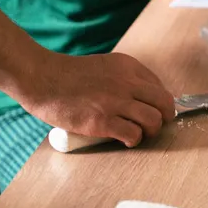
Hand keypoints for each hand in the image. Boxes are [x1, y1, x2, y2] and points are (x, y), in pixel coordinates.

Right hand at [12, 50, 175, 147]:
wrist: (41, 78)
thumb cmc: (67, 76)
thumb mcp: (104, 66)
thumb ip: (122, 78)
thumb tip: (139, 98)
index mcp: (128, 66)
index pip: (159, 86)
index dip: (158, 102)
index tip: (150, 110)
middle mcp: (127, 82)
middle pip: (165, 103)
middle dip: (164, 117)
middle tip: (153, 125)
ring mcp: (116, 102)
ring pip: (154, 119)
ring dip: (151, 131)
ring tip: (138, 133)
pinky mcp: (103, 121)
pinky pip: (134, 134)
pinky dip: (133, 140)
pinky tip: (124, 140)